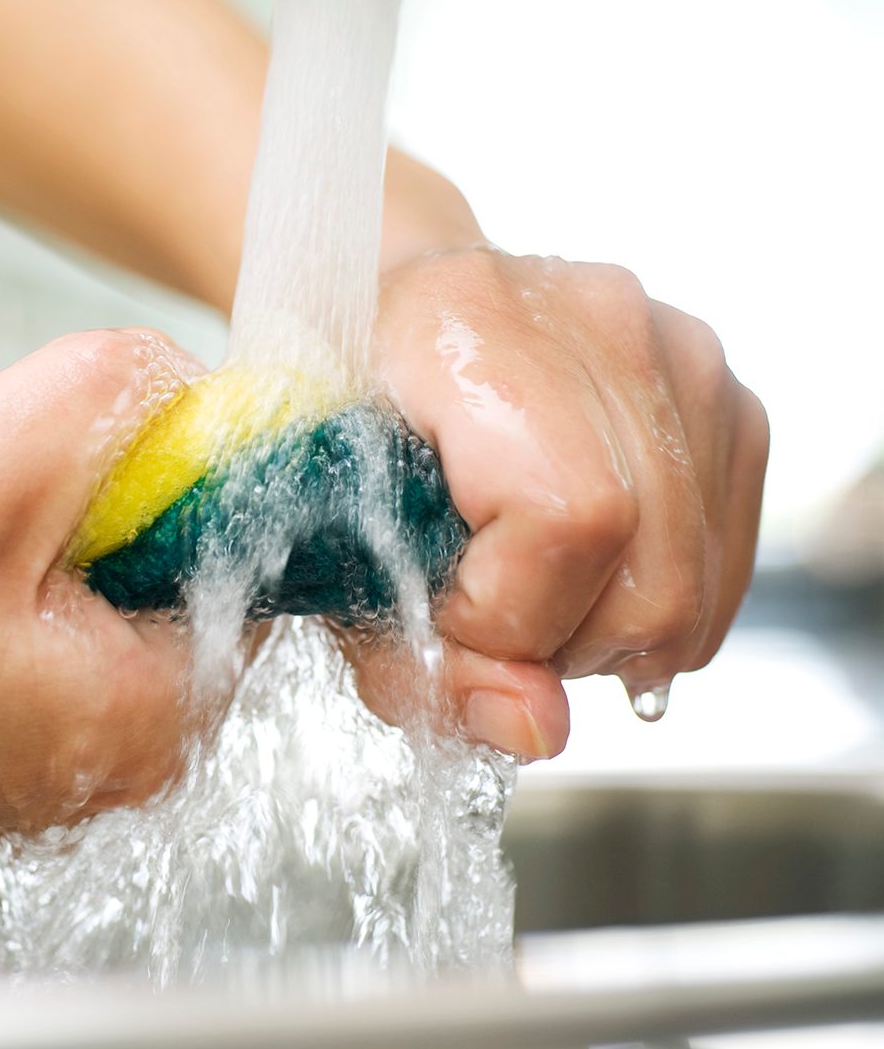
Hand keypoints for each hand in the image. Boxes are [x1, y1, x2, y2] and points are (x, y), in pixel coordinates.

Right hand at [0, 330, 194, 885]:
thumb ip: (99, 401)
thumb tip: (170, 370)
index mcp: (153, 708)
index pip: (246, 540)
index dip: (184, 443)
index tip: (114, 403)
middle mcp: (116, 729)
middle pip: (159, 531)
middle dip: (75, 453)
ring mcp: (48, 716)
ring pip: (83, 539)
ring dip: (12, 474)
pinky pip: (26, 575)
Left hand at [355, 244, 768, 758]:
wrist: (395, 319)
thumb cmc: (343, 421)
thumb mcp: (325, 542)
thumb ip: (411, 653)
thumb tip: (536, 729)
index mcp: (471, 323)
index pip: (567, 518)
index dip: (504, 612)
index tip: (444, 610)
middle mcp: (600, 320)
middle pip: (651, 573)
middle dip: (559, 649)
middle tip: (486, 621)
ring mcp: (678, 352)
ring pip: (697, 584)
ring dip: (604, 636)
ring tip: (527, 592)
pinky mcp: (723, 395)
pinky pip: (722, 563)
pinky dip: (652, 606)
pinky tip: (580, 576)